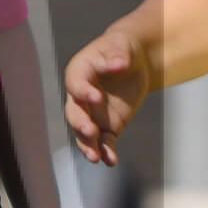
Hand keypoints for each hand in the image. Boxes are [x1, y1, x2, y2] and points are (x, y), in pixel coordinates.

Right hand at [64, 29, 149, 164]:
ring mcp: (92, 114)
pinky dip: (106, 152)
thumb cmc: (122, 49)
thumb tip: (119, 63)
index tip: (96, 96)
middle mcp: (81, 97)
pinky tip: (111, 161)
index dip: (84, 91)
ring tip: (96, 157)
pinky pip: (104, 142)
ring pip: (84, 133)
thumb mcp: (121, 46)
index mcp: (79, 72)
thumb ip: (117, 54)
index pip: (76, 84)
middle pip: (74, 113)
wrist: (133, 63)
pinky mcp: (107, 126)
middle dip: (80, 124)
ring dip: (88, 145)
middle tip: (90, 131)